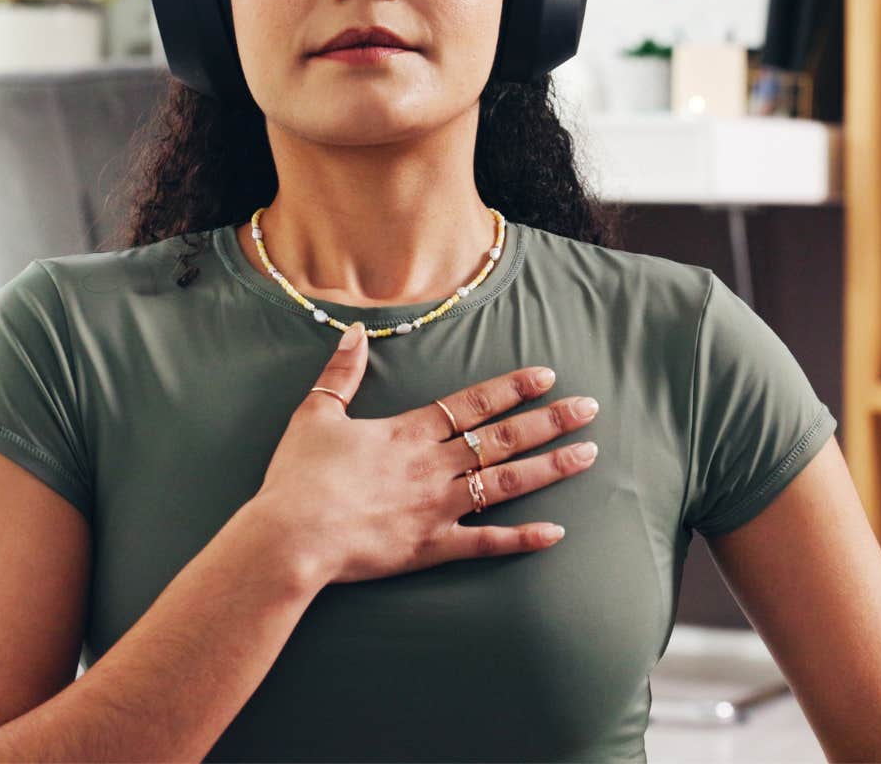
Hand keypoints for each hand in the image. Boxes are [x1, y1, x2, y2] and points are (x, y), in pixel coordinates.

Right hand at [252, 320, 599, 587]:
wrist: (291, 539)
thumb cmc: (298, 479)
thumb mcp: (315, 414)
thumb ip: (341, 373)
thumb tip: (355, 332)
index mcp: (409, 432)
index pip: (473, 403)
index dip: (512, 388)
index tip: (547, 376)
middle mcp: (433, 465)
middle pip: (503, 438)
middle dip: (550, 421)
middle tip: (589, 409)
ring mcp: (438, 508)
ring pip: (507, 484)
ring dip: (550, 468)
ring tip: (588, 455)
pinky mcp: (433, 548)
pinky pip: (486, 543)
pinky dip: (522, 539)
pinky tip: (555, 532)